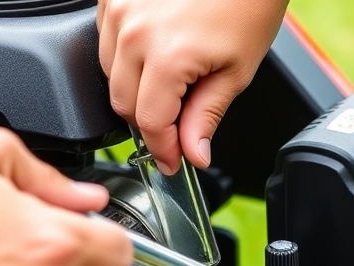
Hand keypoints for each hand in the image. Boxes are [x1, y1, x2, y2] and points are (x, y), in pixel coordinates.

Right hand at [97, 0, 289, 173]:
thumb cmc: (247, 2)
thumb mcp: (236, 70)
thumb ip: (205, 116)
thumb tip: (192, 153)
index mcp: (167, 54)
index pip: (149, 123)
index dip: (162, 150)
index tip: (172, 162)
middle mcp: (133, 30)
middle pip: (123, 103)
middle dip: (150, 123)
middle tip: (177, 129)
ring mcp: (117, 8)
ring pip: (108, 74)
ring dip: (135, 89)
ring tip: (171, 83)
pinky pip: (105, 40)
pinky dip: (125, 57)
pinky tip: (154, 54)